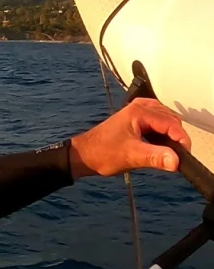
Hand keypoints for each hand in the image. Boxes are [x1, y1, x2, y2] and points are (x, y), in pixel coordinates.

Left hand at [69, 98, 191, 179]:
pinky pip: (157, 122)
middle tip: (176, 156)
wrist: (83, 154)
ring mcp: (136, 112)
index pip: (171, 123)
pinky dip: (162, 133)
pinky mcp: (135, 120)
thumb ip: (155, 157)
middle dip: (177, 136)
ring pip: (165, 120)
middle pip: (171, 119)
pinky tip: (160, 146)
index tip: (184, 157)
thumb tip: (176, 161)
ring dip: (170, 134)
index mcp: (139, 112)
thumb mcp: (131, 156)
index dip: (181, 140)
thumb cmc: (103, 153)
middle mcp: (139, 108)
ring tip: (168, 153)